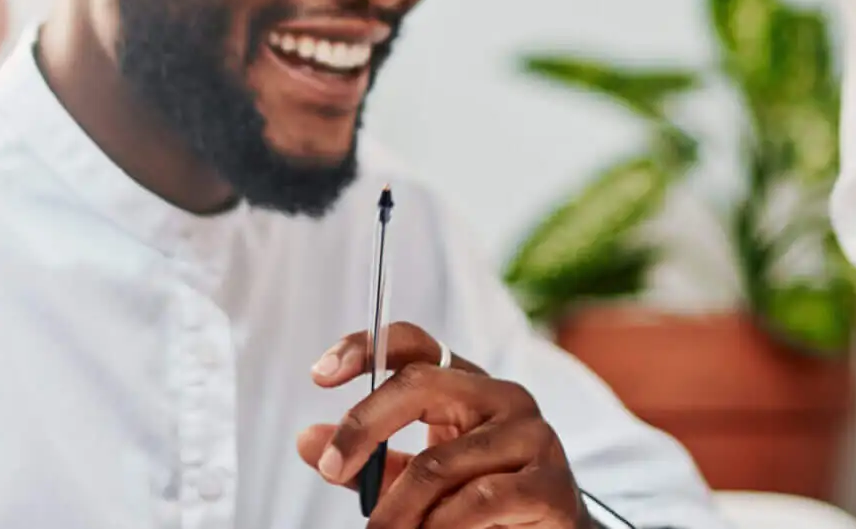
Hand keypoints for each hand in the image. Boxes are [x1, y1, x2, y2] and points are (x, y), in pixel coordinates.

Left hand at [300, 322, 591, 527]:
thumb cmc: (482, 502)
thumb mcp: (416, 475)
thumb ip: (368, 457)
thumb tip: (307, 439)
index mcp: (467, 384)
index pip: (414, 345)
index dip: (364, 347)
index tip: (320, 375)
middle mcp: (502, 396)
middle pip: (419, 385)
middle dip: (363, 427)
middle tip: (331, 468)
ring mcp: (531, 435)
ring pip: (438, 463)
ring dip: (396, 509)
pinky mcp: (548, 482)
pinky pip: (477, 501)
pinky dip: (439, 527)